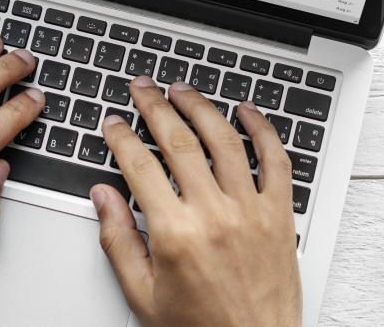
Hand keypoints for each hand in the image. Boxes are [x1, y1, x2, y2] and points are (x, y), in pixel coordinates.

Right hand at [91, 77, 301, 326]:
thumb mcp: (143, 295)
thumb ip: (118, 241)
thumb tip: (103, 197)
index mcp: (176, 234)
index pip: (139, 166)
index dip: (121, 137)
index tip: (112, 123)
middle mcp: (214, 215)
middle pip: (179, 141)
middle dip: (154, 106)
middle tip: (142, 88)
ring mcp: (251, 210)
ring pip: (224, 140)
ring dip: (201, 107)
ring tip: (183, 90)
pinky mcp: (281, 215)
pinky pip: (276, 160)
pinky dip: (262, 130)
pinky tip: (247, 112)